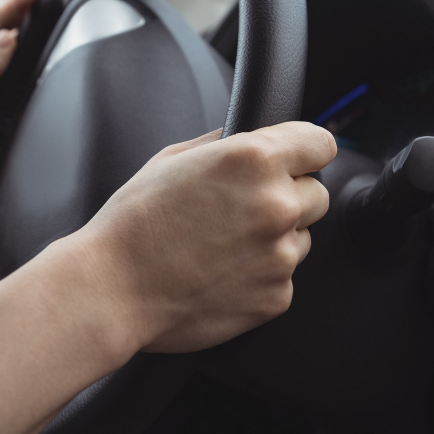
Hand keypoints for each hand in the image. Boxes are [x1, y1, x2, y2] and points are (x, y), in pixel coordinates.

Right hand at [59, 121, 336, 352]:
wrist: (112, 289)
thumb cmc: (134, 224)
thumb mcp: (173, 158)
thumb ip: (225, 143)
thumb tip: (253, 137)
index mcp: (255, 160)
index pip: (321, 144)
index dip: (304, 153)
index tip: (296, 162)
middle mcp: (276, 205)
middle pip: (317, 194)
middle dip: (288, 197)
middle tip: (242, 210)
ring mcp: (280, 255)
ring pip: (302, 238)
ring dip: (275, 239)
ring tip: (223, 246)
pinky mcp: (277, 296)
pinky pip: (284, 277)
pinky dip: (261, 276)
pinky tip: (221, 273)